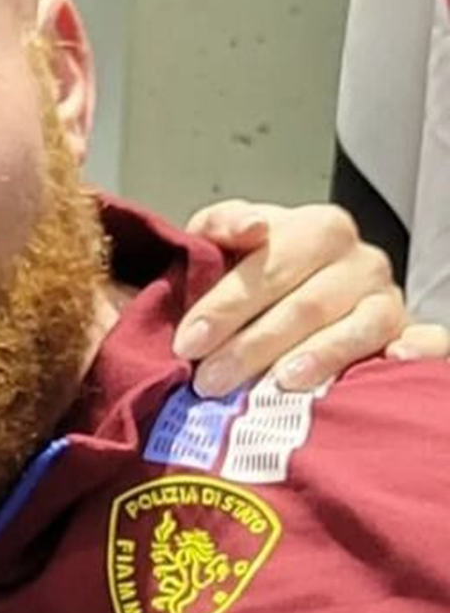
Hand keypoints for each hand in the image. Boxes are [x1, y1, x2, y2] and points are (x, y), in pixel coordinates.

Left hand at [176, 200, 437, 395]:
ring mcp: (387, 298)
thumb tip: (253, 227)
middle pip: (306, 304)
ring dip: (317, 358)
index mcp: (316, 228)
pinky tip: (392, 362)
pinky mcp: (408, 332)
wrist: (298, 288)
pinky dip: (416, 352)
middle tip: (210, 381)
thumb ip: (221, 226)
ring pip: (357, 328)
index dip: (224, 306)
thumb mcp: (224, 238)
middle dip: (252, 346)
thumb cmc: (253, 269)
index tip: (187, 343)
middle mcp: (360, 260)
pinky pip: (425, 341)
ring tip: (276, 387)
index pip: (269, 267)